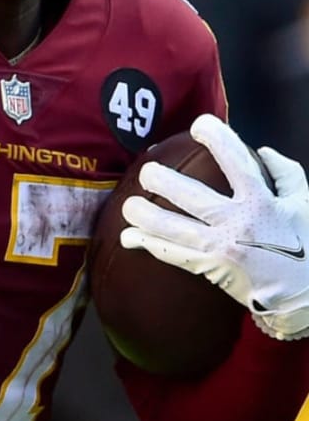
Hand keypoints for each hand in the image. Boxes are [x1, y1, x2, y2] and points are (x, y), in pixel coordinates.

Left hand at [120, 114, 308, 339]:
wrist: (304, 295)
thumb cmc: (305, 245)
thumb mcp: (305, 204)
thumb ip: (285, 174)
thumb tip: (262, 151)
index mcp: (262, 202)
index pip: (237, 162)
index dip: (217, 139)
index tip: (199, 125)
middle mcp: (238, 222)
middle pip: (191, 196)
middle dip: (162, 181)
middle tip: (147, 171)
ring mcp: (221, 246)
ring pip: (172, 228)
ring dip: (145, 215)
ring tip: (128, 205)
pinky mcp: (210, 268)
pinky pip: (172, 254)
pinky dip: (148, 244)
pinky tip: (128, 237)